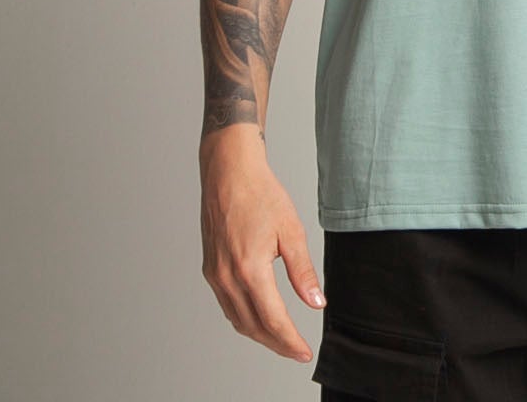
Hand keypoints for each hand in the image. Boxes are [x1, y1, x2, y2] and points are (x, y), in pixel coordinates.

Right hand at [200, 124, 327, 361]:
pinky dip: (244, 318)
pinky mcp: (210, 269)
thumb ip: (303, 271)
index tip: (305, 353)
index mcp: (250, 270)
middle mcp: (227, 278)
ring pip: (237, 320)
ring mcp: (215, 275)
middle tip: (297, 350)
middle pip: (253, 327)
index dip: (291, 341)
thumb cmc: (261, 194)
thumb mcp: (291, 230)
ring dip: (260, 334)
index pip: (273, 320)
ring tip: (282, 338)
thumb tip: (316, 303)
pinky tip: (259, 316)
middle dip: (277, 344)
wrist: (229, 173)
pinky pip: (227, 305)